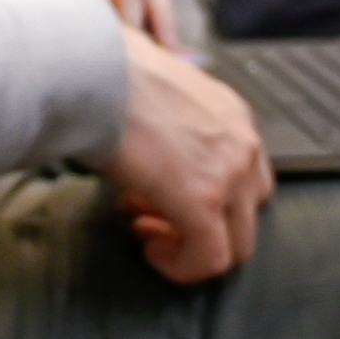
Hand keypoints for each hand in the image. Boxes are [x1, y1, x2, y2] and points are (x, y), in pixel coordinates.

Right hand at [102, 23, 272, 284]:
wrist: (92, 72)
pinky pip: (210, 258)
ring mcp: (230, 173)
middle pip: (246, 214)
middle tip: (153, 222)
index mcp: (232, 115)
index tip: (159, 200)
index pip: (243, 177)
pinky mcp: (204, 201)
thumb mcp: (158, 99)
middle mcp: (243, 142)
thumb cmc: (108, 77)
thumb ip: (171, 133)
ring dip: (191, 246)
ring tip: (147, 232)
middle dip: (199, 226)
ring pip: (236, 243)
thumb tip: (152, 164)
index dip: (204, 198)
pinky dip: (182, 266)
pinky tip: (151, 251)